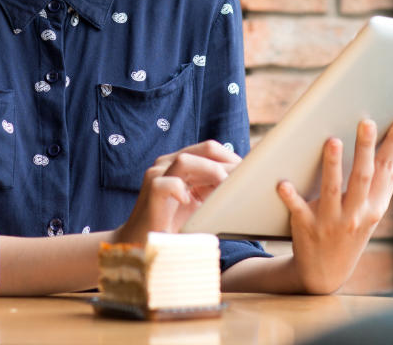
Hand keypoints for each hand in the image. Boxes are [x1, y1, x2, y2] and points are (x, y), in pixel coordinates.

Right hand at [113, 140, 239, 244]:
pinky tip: (188, 202)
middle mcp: (168, 163)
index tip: (251, 174)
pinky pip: (165, 184)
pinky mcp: (150, 192)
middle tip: (244, 180)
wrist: (141, 244)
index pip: (211, 149)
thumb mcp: (200, 204)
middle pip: (205, 149)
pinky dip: (179, 190)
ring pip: (185, 160)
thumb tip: (245, 186)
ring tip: (224, 188)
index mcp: (181, 163)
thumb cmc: (174, 226)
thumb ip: (215, 191)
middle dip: (228, 162)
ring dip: (211, 172)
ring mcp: (157, 175)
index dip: (233, 159)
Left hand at [277, 114, 392, 294]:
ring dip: (332, 165)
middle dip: (365, 149)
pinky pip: (298, 210)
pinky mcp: (306, 228)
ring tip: (332, 141)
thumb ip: (381, 192)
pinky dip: (290, 197)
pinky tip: (282, 183)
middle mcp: (355, 214)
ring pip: (332, 190)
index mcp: (373, 207)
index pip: (385, 169)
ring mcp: (331, 222)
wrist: (324, 275)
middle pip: (362, 177)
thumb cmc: (348, 236)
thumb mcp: (370, 218)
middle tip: (366, 122)